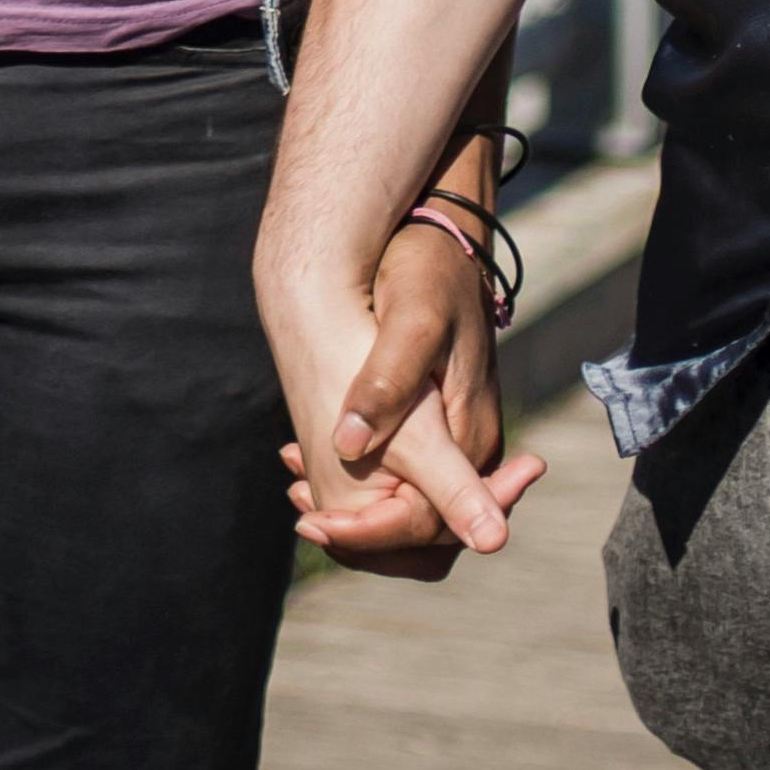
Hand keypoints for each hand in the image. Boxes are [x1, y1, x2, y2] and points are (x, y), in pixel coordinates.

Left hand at [263, 224, 542, 577]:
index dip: (368, 534)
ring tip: (298, 489)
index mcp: (470, 438)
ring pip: (409, 512)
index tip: (310, 523)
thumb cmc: (429, 271)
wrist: (444, 232)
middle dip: (362, 537)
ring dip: (356, 515)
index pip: (428, 526)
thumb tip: (349, 448)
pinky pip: (401, 478)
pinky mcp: (434, 424)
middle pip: (423, 537)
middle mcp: (469, 450)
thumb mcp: (411, 321)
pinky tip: (307, 459)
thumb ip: (388, 387)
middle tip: (303, 515)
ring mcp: (454, 439)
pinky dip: (357, 483)